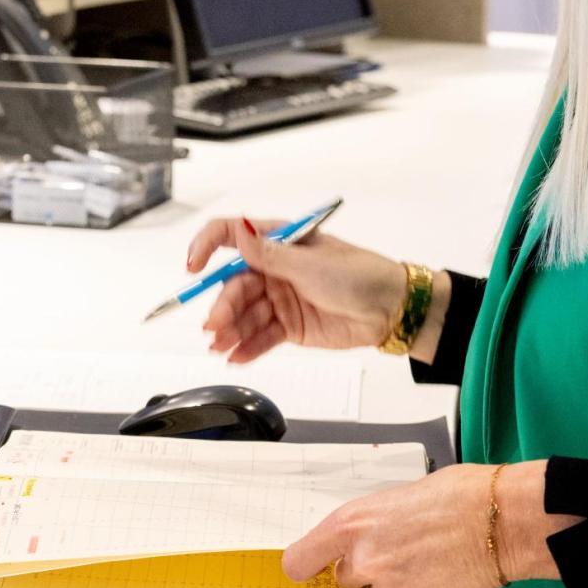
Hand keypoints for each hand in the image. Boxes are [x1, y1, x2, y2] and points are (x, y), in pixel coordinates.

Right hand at [185, 214, 408, 362]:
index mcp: (279, 242)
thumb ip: (270, 254)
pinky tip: (236, 356)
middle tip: (214, 326)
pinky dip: (247, 347)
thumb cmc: (360, 276)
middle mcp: (274, 268)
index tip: (193, 267)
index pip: (232, 236)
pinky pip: (261, 336)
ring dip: (231, 330)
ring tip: (221, 346)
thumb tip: (238, 230)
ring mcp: (281, 298)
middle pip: (235, 284)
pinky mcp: (290, 326)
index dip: (207, 247)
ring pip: (245, 313)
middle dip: (222, 305)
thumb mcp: (311, 263)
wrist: (393, 311)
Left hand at [280, 462, 575, 587]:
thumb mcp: (397, 497)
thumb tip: (366, 537)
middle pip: (346, 578)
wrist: (501, 520)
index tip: (308, 567)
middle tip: (399, 551)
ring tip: (428, 558)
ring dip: (397, 583)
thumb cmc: (461, 497)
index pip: (300, 560)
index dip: (306, 565)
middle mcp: (364, 559)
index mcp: (352, 524)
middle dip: (367, 569)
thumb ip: (371, 524)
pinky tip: (442, 573)